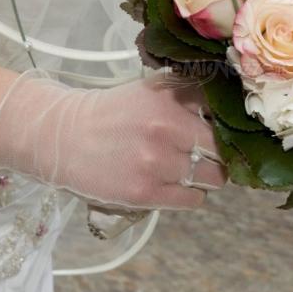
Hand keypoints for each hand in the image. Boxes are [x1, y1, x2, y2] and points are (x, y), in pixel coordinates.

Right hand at [0, 71, 226, 209]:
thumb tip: (229, 109)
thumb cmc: (111, 114)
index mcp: (170, 98)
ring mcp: (157, 162)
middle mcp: (167, 128)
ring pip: (213, 177)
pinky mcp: (146, 192)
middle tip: (208, 154)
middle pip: (224, 149)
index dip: (227, 124)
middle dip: (220, 153)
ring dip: (207, 176)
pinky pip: (193, 200)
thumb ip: (188, 96)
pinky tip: (176, 185)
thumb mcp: (150, 91)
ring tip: (189, 170)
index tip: (226, 130)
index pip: (223, 113)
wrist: (63, 138)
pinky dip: (191, 194)